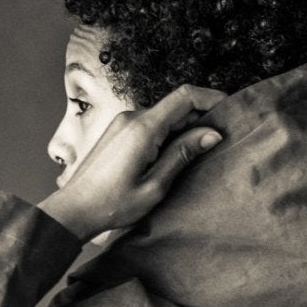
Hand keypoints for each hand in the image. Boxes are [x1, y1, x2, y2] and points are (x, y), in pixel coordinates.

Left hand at [38, 83, 226, 242]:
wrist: (76, 209)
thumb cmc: (113, 204)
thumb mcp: (155, 186)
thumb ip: (182, 155)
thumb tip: (211, 134)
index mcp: (144, 128)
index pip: (185, 97)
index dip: (211, 98)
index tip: (230, 108)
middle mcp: (133, 117)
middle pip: (176, 106)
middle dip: (201, 118)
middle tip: (221, 139)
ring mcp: (124, 122)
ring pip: (165, 116)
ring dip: (185, 128)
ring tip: (200, 152)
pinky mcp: (120, 131)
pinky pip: (152, 125)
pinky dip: (169, 134)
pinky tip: (177, 156)